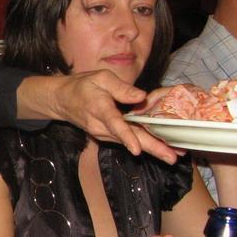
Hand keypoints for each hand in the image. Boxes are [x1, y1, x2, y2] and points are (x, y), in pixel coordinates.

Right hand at [19, 71, 177, 163]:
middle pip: (129, 139)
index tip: (137, 149)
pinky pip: (128, 141)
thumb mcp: (100, 78)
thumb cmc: (82, 86)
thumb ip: (121, 87)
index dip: (126, 136)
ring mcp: (104, 134)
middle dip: (151, 149)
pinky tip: (162, 149)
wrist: (62, 101)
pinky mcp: (108, 136)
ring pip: (131, 142)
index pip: (114, 123)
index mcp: (100, 108)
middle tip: (172, 158)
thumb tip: (141, 97)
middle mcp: (102, 126)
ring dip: (152, 149)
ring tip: (174, 156)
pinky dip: (145, 145)